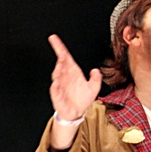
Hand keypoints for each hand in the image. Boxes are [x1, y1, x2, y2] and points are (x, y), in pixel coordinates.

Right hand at [47, 34, 100, 148]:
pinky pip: (55, 89)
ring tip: (60, 65)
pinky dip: (55, 85)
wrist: (76, 113)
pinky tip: (56, 82)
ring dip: (58, 70)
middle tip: (62, 54)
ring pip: (57, 75)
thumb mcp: (94, 88)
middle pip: (60, 64)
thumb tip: (96, 70)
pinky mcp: (57, 95)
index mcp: (73, 72)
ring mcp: (60, 85)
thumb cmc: (82, 99)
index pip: (65, 57)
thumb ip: (96, 79)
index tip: (54, 38)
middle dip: (60, 59)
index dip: (59, 47)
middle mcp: (65, 77)